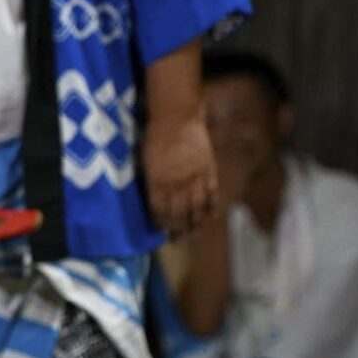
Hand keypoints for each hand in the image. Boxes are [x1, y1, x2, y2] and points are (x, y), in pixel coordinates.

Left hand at [141, 110, 217, 238]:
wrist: (178, 117)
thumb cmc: (155, 136)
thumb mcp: (145, 161)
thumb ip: (151, 183)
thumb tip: (153, 202)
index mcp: (157, 181)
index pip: (160, 210)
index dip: (161, 223)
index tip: (161, 232)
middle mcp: (177, 183)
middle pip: (179, 213)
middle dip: (177, 229)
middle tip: (177, 240)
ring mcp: (195, 178)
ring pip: (196, 208)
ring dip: (194, 225)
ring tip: (192, 236)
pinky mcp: (208, 171)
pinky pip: (211, 195)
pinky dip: (210, 209)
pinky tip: (208, 219)